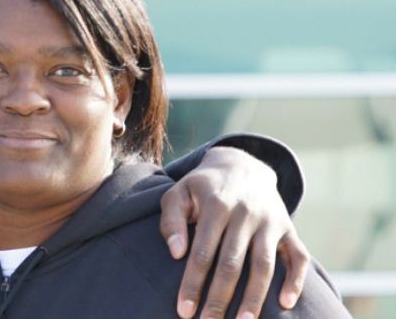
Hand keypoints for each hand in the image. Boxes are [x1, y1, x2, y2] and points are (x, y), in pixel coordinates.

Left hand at [160, 146, 309, 318]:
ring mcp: (271, 222)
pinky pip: (299, 257)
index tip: (184, 310)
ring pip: (264, 265)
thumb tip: (176, 253)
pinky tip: (285, 304)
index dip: (193, 283)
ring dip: (254, 298)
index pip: (202, 252)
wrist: (241, 166)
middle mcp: (246, 213)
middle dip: (220, 298)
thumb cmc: (202, 188)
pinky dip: (295, 281)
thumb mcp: (178, 194)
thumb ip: (171, 220)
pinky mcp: (289, 229)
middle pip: (233, 264)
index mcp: (216, 204)